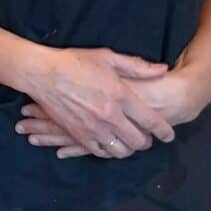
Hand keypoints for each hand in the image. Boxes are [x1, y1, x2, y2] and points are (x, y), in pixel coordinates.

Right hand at [18, 48, 175, 158]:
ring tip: (128, 143)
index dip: (164, 131)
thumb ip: (137, 67)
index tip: (168, 135)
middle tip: (146, 138)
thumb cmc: (75, 62)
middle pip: (138, 141)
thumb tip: (162, 70)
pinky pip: (99, 152)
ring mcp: (93, 128)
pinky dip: (108, 151)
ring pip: (120, 151)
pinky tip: (109, 145)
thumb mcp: (108, 58)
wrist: (42, 73)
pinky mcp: (78, 134)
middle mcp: (109, 115)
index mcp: (120, 95)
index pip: (151, 121)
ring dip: (127, 149)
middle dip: (146, 142)